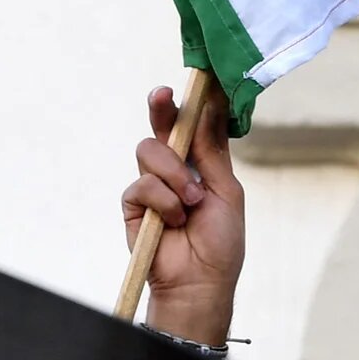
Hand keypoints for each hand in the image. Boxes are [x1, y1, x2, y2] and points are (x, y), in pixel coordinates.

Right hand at [120, 82, 243, 345]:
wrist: (201, 282)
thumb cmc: (220, 242)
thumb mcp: (225, 190)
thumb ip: (212, 150)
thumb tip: (210, 106)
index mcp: (200, 164)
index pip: (190, 126)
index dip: (187, 102)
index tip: (190, 77)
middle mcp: (174, 170)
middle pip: (162, 128)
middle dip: (162, 110)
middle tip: (163, 96)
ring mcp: (152, 187)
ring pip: (149, 152)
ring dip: (173, 175)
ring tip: (191, 202)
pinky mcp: (133, 206)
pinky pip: (139, 185)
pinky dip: (161, 200)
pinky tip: (174, 219)